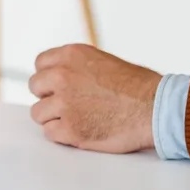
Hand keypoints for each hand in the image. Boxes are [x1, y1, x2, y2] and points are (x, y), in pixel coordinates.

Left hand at [28, 44, 159, 153]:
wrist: (154, 108)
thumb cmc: (138, 86)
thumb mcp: (102, 61)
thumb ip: (77, 67)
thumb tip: (59, 77)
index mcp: (72, 55)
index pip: (40, 64)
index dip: (50, 77)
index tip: (59, 86)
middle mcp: (63, 75)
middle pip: (36, 87)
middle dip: (49, 96)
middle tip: (67, 104)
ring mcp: (64, 103)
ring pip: (38, 113)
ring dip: (53, 117)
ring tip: (76, 119)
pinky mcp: (70, 129)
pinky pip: (50, 133)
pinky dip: (62, 135)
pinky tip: (80, 131)